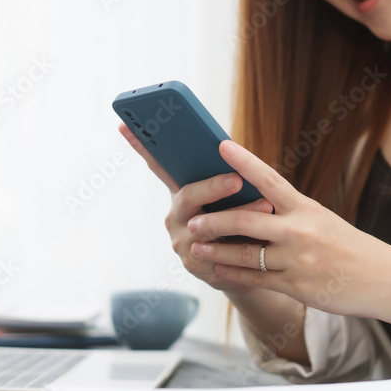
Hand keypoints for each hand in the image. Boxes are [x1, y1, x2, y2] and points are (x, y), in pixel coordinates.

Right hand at [117, 123, 273, 294]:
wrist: (247, 266)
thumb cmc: (241, 223)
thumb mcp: (234, 197)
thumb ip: (228, 178)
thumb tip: (237, 155)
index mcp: (182, 192)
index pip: (159, 166)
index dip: (141, 146)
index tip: (125, 124)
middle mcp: (176, 214)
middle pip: (187, 195)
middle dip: (213, 186)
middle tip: (237, 179)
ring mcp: (181, 239)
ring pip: (205, 224)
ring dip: (236, 213)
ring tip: (264, 204)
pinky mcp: (194, 262)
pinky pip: (216, 250)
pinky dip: (240, 240)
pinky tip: (259, 236)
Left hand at [184, 139, 390, 320]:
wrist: (384, 280)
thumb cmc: (351, 248)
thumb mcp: (324, 221)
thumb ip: (291, 215)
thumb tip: (256, 208)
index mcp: (306, 209)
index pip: (269, 179)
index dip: (243, 161)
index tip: (221, 146)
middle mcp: (299, 231)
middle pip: (245, 221)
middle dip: (215, 221)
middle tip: (193, 219)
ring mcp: (296, 260)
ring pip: (245, 254)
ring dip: (216, 250)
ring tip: (195, 246)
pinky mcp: (296, 286)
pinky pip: (255, 279)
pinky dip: (232, 274)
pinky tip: (216, 270)